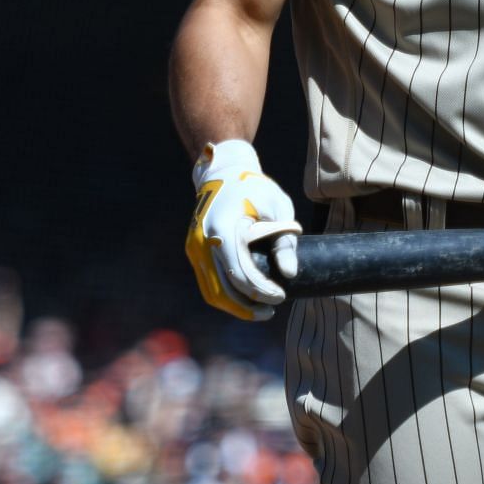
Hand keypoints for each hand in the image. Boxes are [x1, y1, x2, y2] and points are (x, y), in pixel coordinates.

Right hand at [185, 139, 301, 319]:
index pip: (240, 274)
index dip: (261, 291)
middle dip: (247, 307)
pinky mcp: (194, 250)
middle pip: (222, 290)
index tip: (281, 296)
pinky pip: (208, 281)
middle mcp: (202, 242)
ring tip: (260, 309)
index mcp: (223, 230)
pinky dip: (226, 293)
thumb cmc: (255, 188)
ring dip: (235, 305)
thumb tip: (289, 274)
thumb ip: (284, 241)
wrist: (223, 172)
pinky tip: (245, 297)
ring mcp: (194, 247)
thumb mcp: (277, 208)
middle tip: (271, 310)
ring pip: (211, 291)